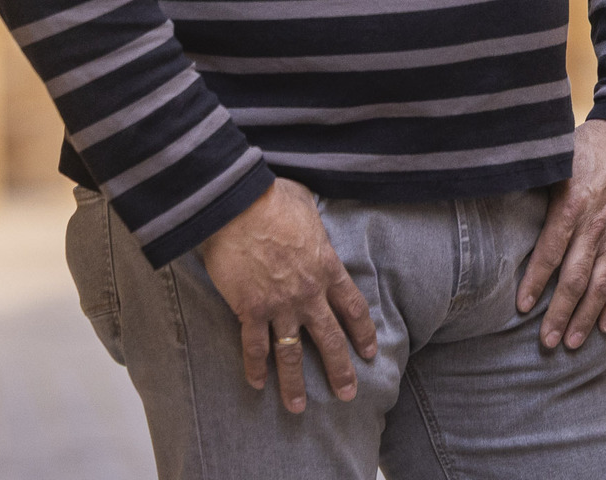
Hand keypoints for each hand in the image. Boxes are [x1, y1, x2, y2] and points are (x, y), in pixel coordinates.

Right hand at [199, 177, 379, 413]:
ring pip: (292, 354)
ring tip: (298, 406)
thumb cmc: (272, 198)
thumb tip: (309, 218)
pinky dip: (254, 367)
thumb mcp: (306, 204)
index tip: (368, 352)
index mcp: (327, 267)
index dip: (362, 332)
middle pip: (330, 339)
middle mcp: (308, 293)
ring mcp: (280, 305)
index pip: (353, 308)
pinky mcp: (250, 309)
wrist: (238, 204)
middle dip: (340, 370)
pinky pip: (254, 346)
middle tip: (347, 393)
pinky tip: (256, 384)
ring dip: (295, 383)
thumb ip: (313, 223)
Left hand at [519, 119, 605, 350]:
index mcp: (573, 204)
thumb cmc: (588, 144)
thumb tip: (502, 204)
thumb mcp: (557, 160)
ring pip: (602, 285)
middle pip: (577, 278)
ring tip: (571, 342)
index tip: (521, 307)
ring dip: (586, 317)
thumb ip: (537, 187)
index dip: (536, 281)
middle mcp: (597, 225)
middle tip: (546, 341)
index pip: (550, 251)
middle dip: (560, 313)